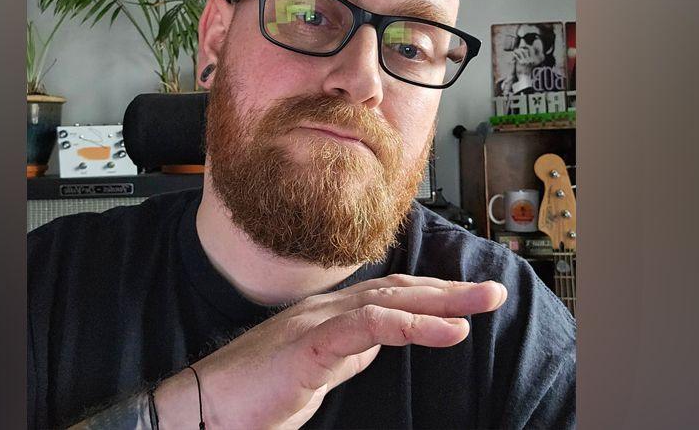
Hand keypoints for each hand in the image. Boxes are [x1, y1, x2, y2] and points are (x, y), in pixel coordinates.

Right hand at [153, 274, 507, 428]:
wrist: (205, 408)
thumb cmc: (254, 395)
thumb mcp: (315, 371)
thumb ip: (345, 353)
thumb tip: (379, 343)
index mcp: (328, 317)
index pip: (391, 296)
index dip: (432, 296)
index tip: (469, 300)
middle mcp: (326, 311)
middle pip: (399, 290)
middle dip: (449, 290)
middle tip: (493, 291)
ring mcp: (317, 323)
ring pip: (390, 299)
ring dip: (443, 300)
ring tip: (483, 302)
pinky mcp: (310, 345)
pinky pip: (369, 326)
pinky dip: (413, 325)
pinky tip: (448, 330)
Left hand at [512, 47, 537, 81]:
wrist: (524, 78)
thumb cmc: (526, 73)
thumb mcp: (529, 66)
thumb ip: (529, 61)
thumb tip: (528, 57)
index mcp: (532, 60)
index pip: (531, 50)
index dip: (528, 47)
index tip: (525, 46)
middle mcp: (529, 59)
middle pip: (525, 51)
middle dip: (521, 48)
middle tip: (518, 48)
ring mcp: (525, 61)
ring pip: (521, 52)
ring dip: (517, 51)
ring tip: (515, 50)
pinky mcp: (520, 62)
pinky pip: (517, 56)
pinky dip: (515, 54)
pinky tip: (513, 53)